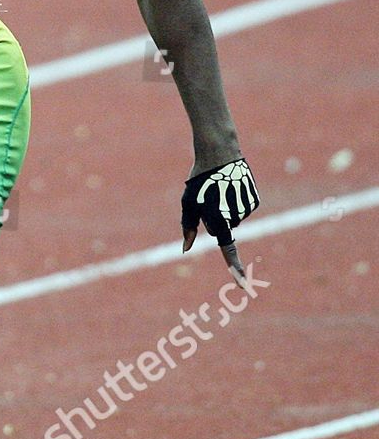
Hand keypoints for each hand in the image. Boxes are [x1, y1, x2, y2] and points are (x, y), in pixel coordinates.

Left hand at [180, 157, 259, 288]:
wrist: (219, 153)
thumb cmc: (198, 180)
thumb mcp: (188, 203)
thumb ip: (187, 227)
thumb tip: (185, 249)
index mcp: (218, 220)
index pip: (227, 250)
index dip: (234, 270)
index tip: (243, 286)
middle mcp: (236, 217)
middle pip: (221, 230)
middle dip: (214, 219)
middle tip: (209, 198)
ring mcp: (247, 209)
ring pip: (233, 219)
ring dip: (224, 209)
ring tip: (219, 189)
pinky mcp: (254, 200)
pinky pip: (241, 209)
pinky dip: (235, 201)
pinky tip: (230, 187)